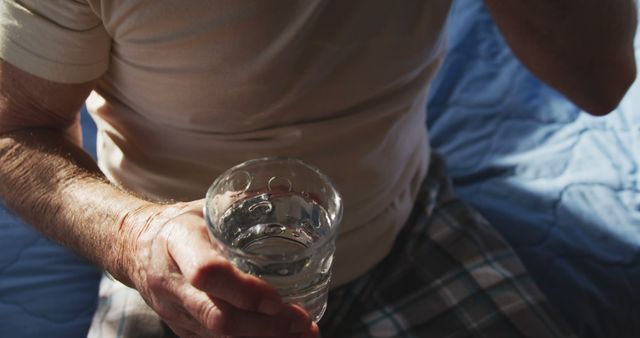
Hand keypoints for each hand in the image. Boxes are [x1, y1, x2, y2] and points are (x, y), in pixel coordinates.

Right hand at [119, 200, 318, 336]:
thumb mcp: (202, 207)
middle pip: (217, 316)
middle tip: (301, 320)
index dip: (243, 290)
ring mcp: (175, 311)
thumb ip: (242, 204)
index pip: (207, 273)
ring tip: (303, 333)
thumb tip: (290, 192)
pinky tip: (281, 336)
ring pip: (219, 336)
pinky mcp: (182, 329)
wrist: (133, 248)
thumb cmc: (177, 224)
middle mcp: (172, 283)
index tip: (277, 298)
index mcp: (178, 243)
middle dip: (264, 325)